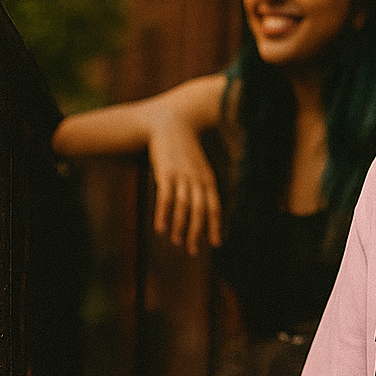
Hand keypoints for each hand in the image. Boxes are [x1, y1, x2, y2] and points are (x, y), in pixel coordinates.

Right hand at [149, 113, 221, 254]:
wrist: (171, 125)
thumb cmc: (184, 150)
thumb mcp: (198, 167)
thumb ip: (200, 186)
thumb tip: (200, 207)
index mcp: (208, 179)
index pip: (214, 207)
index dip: (215, 226)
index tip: (215, 244)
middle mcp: (197, 179)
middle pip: (200, 211)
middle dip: (197, 232)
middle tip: (192, 250)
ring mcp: (182, 176)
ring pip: (184, 207)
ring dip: (180, 226)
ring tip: (176, 241)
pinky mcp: (165, 173)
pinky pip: (165, 197)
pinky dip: (163, 214)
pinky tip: (160, 227)